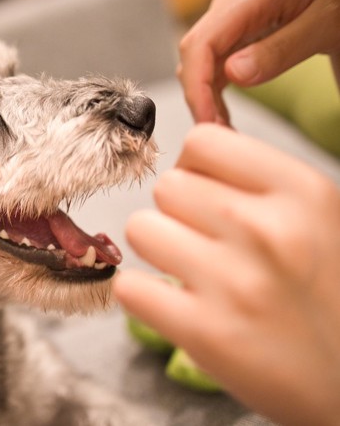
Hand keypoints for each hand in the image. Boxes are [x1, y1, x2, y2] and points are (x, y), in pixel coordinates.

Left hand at [114, 124, 339, 424]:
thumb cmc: (325, 292)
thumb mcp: (314, 218)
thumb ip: (252, 174)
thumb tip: (195, 118)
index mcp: (304, 192)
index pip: (202, 142)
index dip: (196, 169)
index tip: (209, 196)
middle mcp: (270, 230)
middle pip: (167, 185)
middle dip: (179, 213)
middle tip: (208, 245)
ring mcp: (236, 282)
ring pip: (139, 227)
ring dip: (157, 249)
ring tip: (194, 273)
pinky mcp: (205, 332)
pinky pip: (130, 286)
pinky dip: (144, 296)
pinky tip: (176, 306)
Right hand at [178, 0, 339, 123]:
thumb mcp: (325, 21)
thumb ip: (282, 48)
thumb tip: (234, 75)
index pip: (201, 44)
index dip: (197, 87)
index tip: (207, 121)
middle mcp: (228, 8)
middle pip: (194, 59)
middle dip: (200, 100)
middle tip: (219, 137)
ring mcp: (228, 22)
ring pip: (200, 68)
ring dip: (206, 103)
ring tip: (223, 133)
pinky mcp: (234, 36)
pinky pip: (213, 70)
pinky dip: (214, 97)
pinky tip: (223, 118)